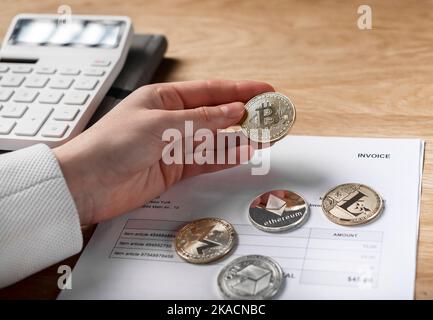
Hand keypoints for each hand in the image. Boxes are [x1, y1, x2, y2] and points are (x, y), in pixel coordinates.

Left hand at [54, 80, 273, 224]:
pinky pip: (207, 160)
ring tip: (267, 136)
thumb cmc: (111, 144)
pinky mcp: (175, 169)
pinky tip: (245, 152)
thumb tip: (233, 112)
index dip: (240, 90)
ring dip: (241, 138)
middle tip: (272, 116)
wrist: (87, 184)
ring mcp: (175, 146)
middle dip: (246, 115)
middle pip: (217, 116)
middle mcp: (172, 120)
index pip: (211, 91)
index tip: (265, 91)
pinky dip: (226, 157)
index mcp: (164, 98)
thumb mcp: (160, 124)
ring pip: (216, 140)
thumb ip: (200, 120)